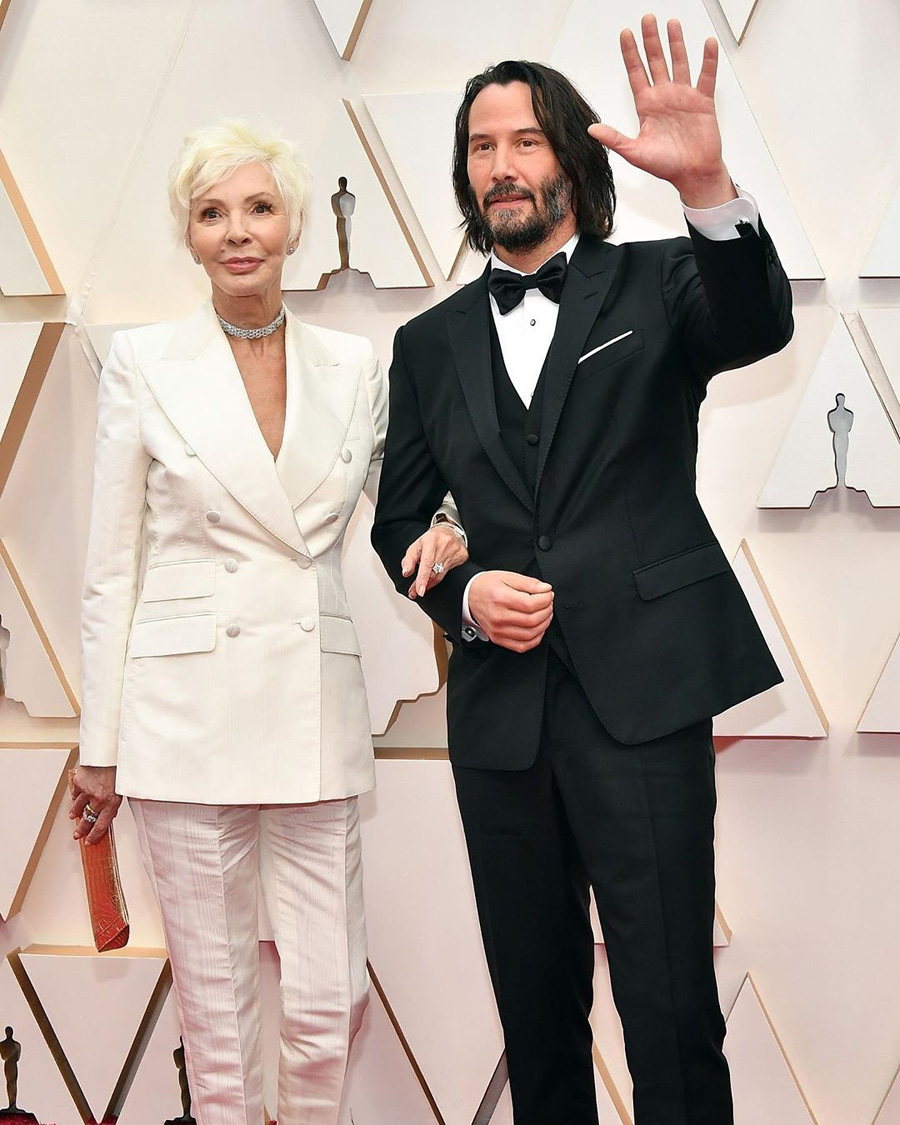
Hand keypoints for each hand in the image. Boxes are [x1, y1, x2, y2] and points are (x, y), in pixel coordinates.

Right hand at [69, 765, 121, 844]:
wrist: (111, 752)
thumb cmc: (120, 768)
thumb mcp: (123, 789)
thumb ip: (115, 802)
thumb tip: (110, 813)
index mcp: (112, 802)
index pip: (101, 825)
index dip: (94, 836)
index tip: (89, 841)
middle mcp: (98, 799)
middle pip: (87, 820)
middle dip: (82, 830)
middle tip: (77, 835)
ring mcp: (87, 792)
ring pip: (78, 807)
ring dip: (75, 813)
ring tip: (73, 816)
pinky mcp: (80, 783)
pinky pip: (75, 793)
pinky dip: (75, 796)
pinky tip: (75, 798)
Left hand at [402, 524, 469, 598]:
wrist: (448, 531)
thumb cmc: (430, 540)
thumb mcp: (416, 546)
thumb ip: (409, 560)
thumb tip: (406, 573)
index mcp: (431, 540)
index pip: (427, 562)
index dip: (423, 578)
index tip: (420, 591)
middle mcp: (445, 544)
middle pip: (434, 571)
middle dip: (423, 584)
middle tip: (415, 592)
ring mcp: (455, 551)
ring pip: (441, 574)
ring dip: (430, 583)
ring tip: (422, 587)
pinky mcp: (462, 556)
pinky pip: (450, 572)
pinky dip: (440, 577)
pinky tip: (435, 575)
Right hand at [468, 571, 553, 652]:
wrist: (468, 596)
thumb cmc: (487, 586)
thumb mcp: (507, 576)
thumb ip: (529, 583)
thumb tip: (546, 590)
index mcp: (500, 598)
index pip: (531, 604)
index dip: (546, 599)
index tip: (548, 594)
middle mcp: (498, 617)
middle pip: (532, 620)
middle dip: (547, 611)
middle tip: (548, 603)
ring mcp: (498, 630)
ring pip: (530, 634)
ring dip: (544, 625)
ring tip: (545, 614)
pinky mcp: (498, 639)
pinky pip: (522, 646)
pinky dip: (535, 639)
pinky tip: (537, 629)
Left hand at [588, 15, 735, 207]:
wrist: (692, 174)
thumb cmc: (666, 166)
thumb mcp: (635, 152)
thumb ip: (614, 138)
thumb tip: (591, 129)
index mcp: (647, 106)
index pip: (636, 73)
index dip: (630, 53)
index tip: (625, 33)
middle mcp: (664, 97)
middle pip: (656, 61)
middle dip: (651, 40)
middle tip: (648, 18)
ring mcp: (684, 97)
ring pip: (679, 62)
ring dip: (676, 43)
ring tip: (672, 24)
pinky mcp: (703, 101)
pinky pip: (706, 76)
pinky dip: (708, 60)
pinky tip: (707, 43)